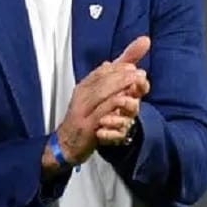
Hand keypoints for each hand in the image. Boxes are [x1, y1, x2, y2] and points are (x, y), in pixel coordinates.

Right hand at [54, 37, 149, 163]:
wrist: (67, 144)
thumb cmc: (86, 118)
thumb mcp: (100, 98)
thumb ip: (118, 79)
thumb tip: (131, 63)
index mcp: (86, 86)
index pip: (102, 71)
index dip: (120, 67)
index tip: (134, 66)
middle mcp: (83, 95)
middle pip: (103, 80)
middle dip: (122, 76)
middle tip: (140, 75)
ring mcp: (83, 110)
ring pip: (102, 94)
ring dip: (120, 89)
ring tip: (136, 87)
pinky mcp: (87, 126)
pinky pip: (101, 114)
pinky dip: (114, 108)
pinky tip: (127, 105)